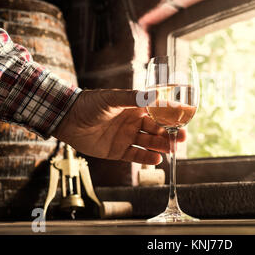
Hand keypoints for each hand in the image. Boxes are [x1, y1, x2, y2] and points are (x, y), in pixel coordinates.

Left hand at [52, 89, 185, 164]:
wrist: (68, 119)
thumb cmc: (90, 104)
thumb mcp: (112, 98)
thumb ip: (133, 98)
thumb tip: (156, 95)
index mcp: (135, 107)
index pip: (158, 110)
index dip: (172, 114)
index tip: (186, 115)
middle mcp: (134, 122)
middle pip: (157, 129)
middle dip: (170, 133)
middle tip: (181, 137)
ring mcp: (127, 137)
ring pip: (149, 143)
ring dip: (161, 146)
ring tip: (172, 149)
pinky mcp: (118, 151)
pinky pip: (136, 155)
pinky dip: (146, 158)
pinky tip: (157, 159)